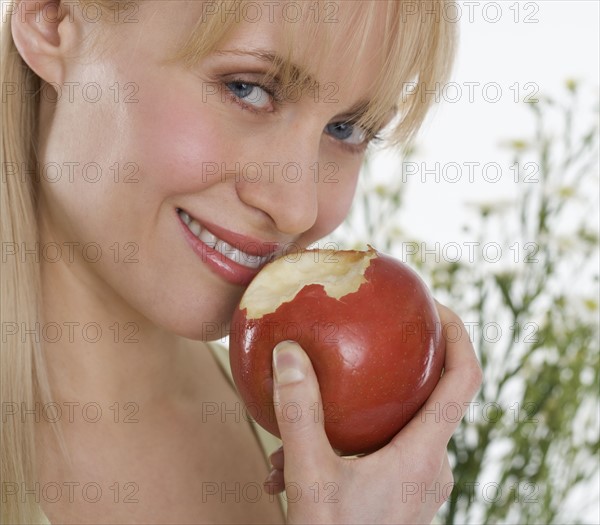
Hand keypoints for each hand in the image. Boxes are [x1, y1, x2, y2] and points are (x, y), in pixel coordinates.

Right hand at [262, 302, 481, 523]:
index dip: (459, 334)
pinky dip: (346, 442)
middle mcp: (432, 464)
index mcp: (424, 453)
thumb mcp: (311, 477)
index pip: (464, 379)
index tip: (433, 305)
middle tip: (371, 335)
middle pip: (434, 393)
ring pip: (399, 423)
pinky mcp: (401, 491)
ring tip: (303, 422)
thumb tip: (289, 353)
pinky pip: (381, 448)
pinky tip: (291, 462)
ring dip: (356, 412)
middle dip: (402, 362)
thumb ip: (300, 413)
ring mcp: (418, 480)